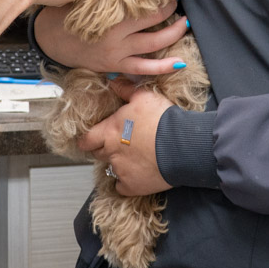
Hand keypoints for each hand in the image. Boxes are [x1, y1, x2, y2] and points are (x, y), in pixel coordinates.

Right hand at [33, 0, 188, 78]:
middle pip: (153, 20)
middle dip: (169, 9)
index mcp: (108, 14)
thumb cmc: (64, 12)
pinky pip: (145, 68)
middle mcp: (116, 35)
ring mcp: (118, 52)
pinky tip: (180, 62)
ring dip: (174, 33)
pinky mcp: (116, 65)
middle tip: (176, 0)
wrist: (49, 40)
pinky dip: (164, 67)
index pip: (142, 2)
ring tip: (184, 23)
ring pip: (155, 44)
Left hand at [79, 80, 170, 195]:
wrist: (182, 145)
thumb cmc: (163, 119)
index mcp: (109, 131)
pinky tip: (139, 173)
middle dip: (104, 149)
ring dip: (119, 164)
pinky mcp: (132, 186)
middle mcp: (111, 152)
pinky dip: (128, 182)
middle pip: (98, 154)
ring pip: (112, 169)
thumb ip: (125, 89)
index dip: (87, 140)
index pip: (86, 140)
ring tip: (135, 157)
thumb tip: (112, 81)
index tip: (90, 140)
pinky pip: (123, 187)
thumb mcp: (144, 96)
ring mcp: (120, 170)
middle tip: (118, 145)